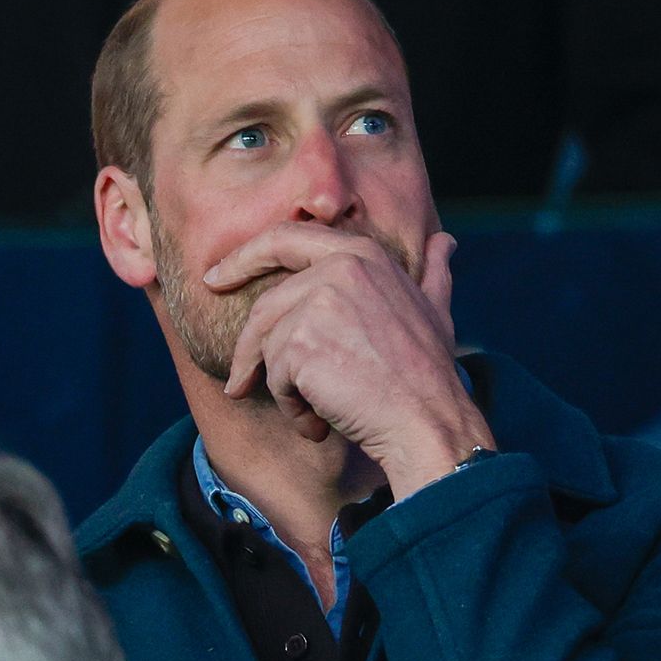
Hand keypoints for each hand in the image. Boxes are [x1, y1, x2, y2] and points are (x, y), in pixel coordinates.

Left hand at [203, 223, 494, 496]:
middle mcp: (338, 267)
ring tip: (317, 414)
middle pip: (266, 306)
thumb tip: (444, 242)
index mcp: (361, 252)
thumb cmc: (431, 374)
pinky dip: (293, 409)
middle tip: (236, 385)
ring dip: (285, 391)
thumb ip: (433, 272)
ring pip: (269, 348)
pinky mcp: (300, 343)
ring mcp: (317, 302)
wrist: (429, 422)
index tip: (216, 275)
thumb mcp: (436, 310)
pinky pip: (275, 378)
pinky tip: (322, 423)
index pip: (284, 238)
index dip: (245, 256)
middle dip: (246, 350)